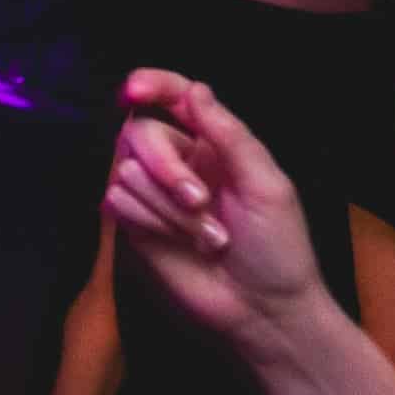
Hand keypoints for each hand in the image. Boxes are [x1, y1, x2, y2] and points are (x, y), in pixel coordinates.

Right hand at [106, 70, 335, 364]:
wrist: (262, 310)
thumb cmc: (278, 248)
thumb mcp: (266, 185)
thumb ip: (229, 135)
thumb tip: (194, 88)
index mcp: (215, 145)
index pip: (175, 97)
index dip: (151, 84)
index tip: (134, 91)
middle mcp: (180, 163)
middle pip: (139, 132)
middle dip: (165, 166)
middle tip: (198, 200)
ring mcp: (154, 194)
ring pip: (126, 170)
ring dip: (167, 208)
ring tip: (207, 238)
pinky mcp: (134, 225)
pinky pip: (116, 201)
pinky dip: (150, 222)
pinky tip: (180, 245)